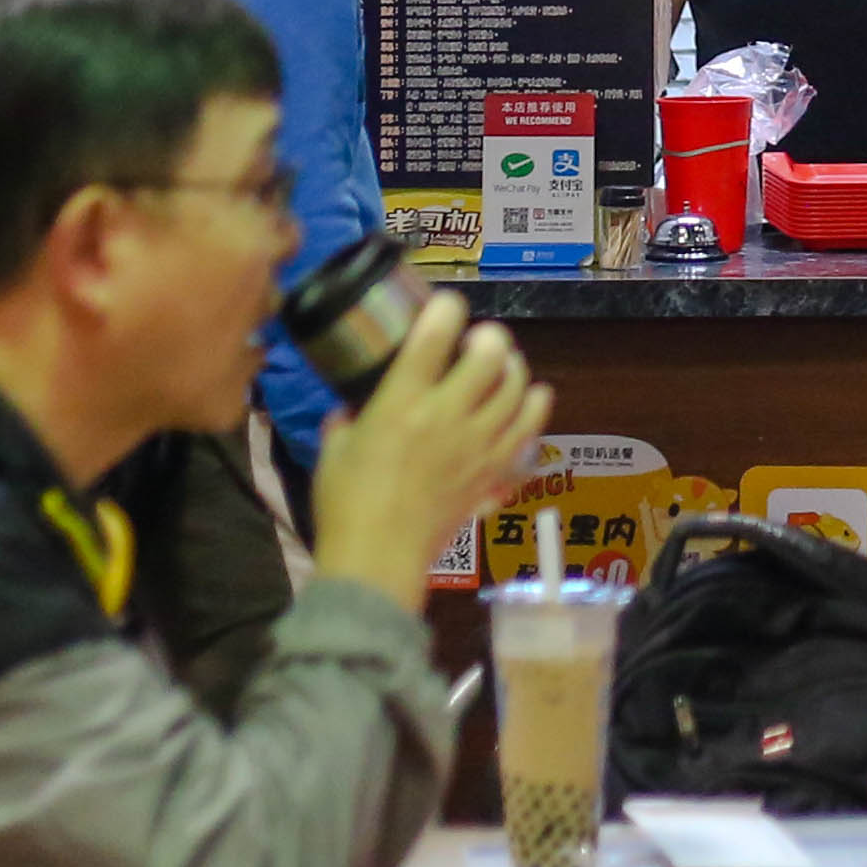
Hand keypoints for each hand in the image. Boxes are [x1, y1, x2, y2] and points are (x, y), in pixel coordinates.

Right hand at [307, 289, 549, 609]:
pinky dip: (533, 412)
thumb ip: (346, 418)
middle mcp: (447, 416)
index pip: (435, 336)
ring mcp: (477, 446)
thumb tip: (350, 406)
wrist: (377, 560)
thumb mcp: (333, 448)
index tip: (445, 306)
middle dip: (489, 337)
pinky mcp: (492, 475)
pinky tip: (530, 401)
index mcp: (402, 402)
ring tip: (504, 365)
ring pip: (518, 390)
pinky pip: (528, 435)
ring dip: (515, 369)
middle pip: (490, 356)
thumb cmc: (345, 504)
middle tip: (478, 340)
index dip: (446, 308)